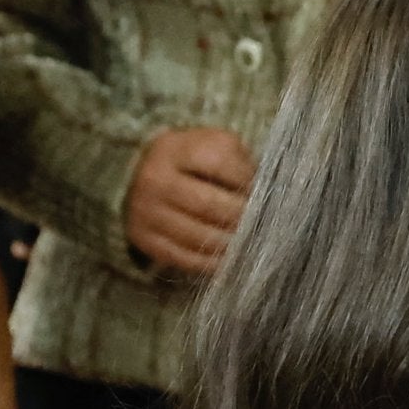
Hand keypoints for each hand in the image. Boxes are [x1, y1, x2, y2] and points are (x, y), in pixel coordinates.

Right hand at [127, 128, 254, 276]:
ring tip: (252, 241)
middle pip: (210, 205)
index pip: (219, 163)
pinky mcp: (145, 239)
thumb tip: (266, 197)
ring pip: (200, 236)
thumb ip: (239, 162)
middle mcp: (155, 180)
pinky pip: (186, 259)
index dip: (247, 179)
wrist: (142, 176)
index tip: (263, 190)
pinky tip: (232, 257)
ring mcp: (146, 212)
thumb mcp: (214, 146)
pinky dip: (215, 262)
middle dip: (244, 216)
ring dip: (233, 243)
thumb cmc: (194, 163)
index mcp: (173, 149)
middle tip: (264, 223)